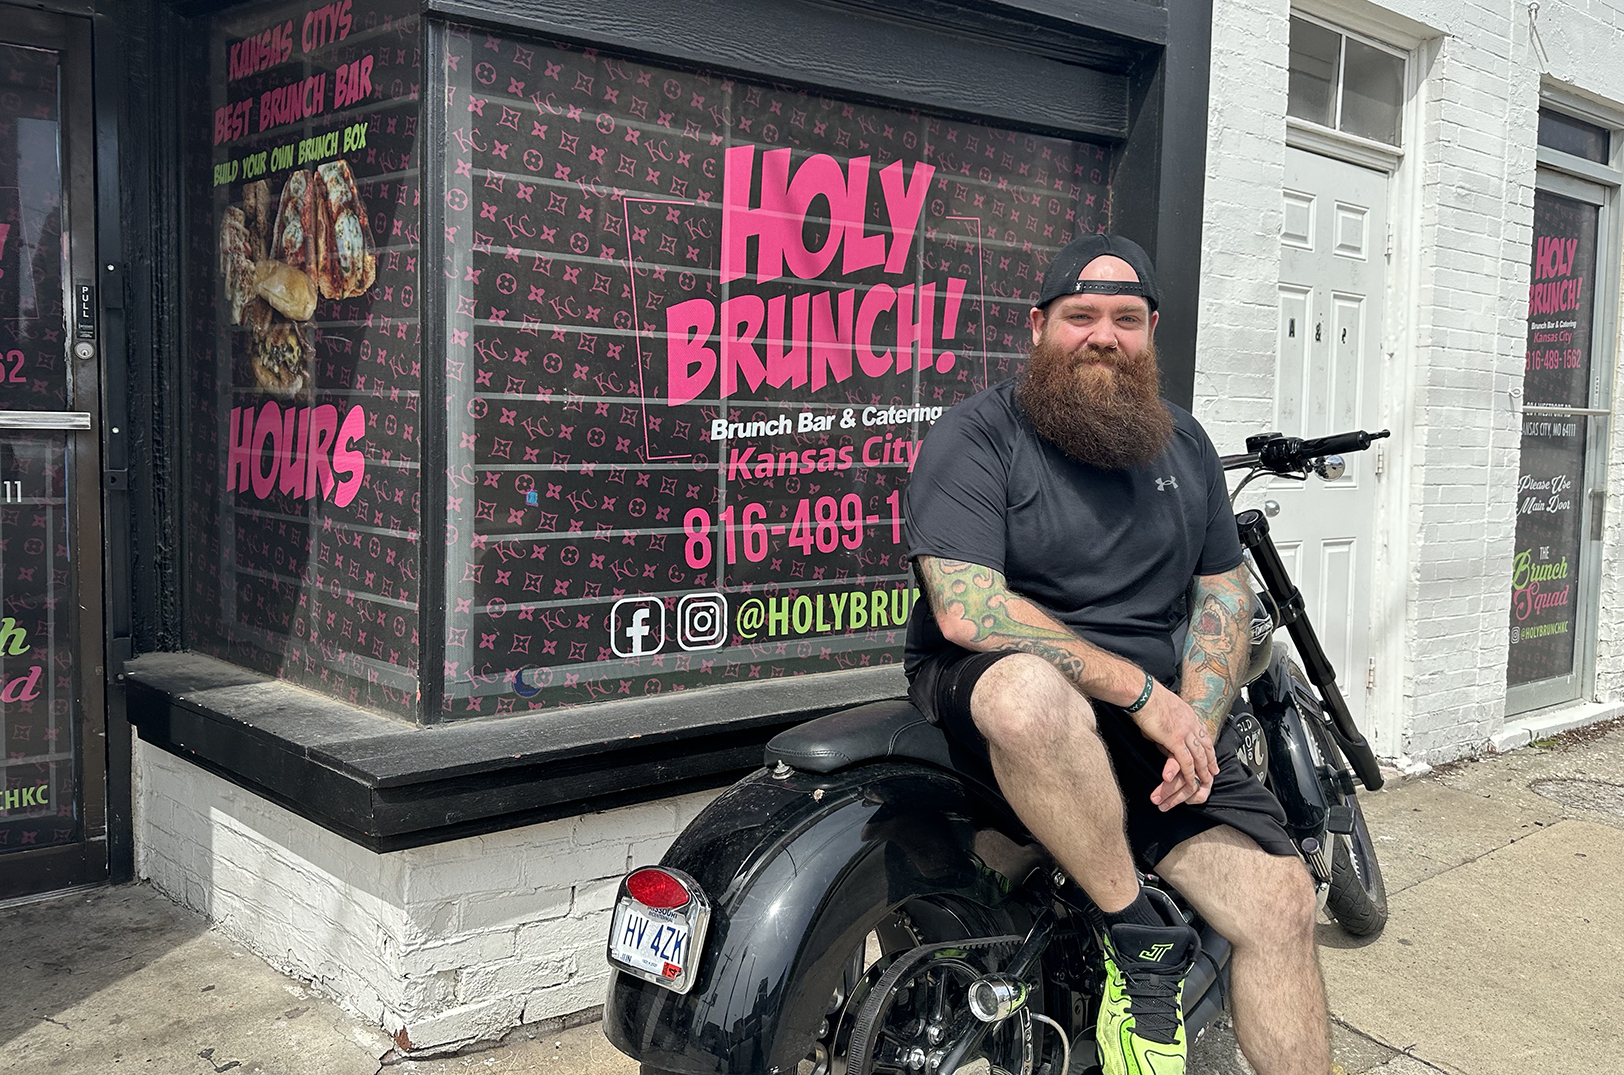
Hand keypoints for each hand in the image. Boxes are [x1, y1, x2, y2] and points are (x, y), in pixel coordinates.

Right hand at [1127, 681, 1220, 811]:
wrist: (1143, 693)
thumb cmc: (1146, 697)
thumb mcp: (1163, 709)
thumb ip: (1167, 723)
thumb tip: (1162, 736)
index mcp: (1188, 714)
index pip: (1203, 733)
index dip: (1208, 746)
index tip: (1210, 754)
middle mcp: (1190, 723)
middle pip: (1205, 746)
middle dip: (1211, 760)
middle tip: (1214, 772)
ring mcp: (1184, 732)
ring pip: (1199, 756)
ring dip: (1203, 771)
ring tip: (1205, 782)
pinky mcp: (1175, 740)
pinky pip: (1186, 761)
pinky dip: (1190, 774)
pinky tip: (1192, 782)